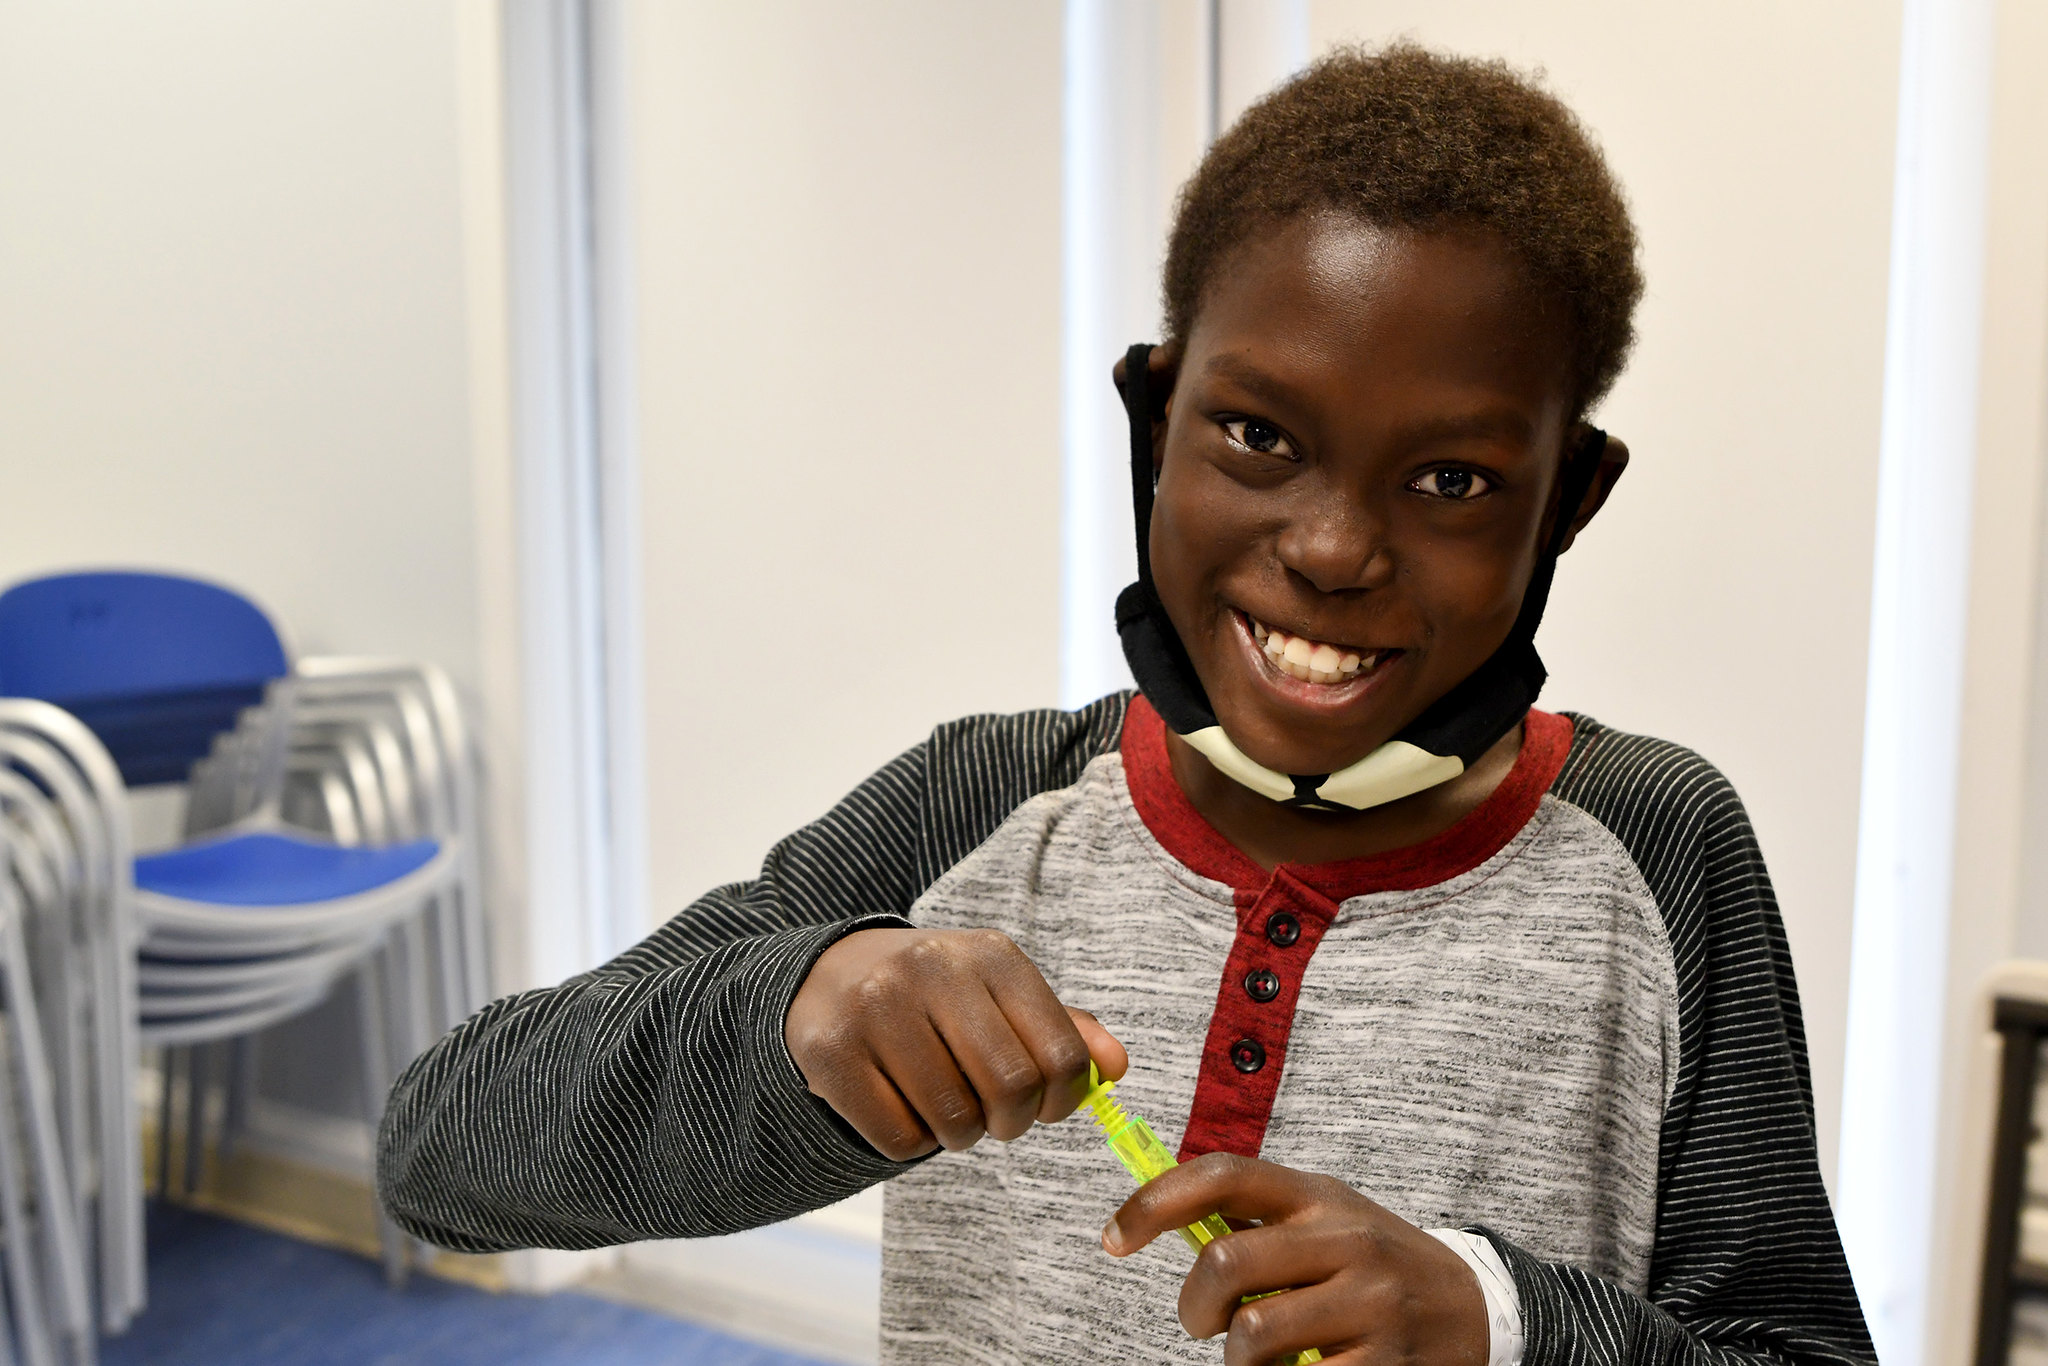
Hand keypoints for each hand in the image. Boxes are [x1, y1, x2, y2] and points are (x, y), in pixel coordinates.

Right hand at [785, 928, 1128, 1160]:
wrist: (828, 976)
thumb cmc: (934, 996)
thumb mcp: (999, 993)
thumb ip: (1062, 1029)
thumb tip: (1116, 1067)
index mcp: (991, 954)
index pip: (1063, 1056)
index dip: (1064, 1101)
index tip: (1044, 1105)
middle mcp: (933, 969)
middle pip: (1011, 1091)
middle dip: (1010, 1124)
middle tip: (993, 1117)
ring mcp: (876, 1007)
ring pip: (955, 1121)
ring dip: (959, 1135)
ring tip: (945, 1107)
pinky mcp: (831, 1051)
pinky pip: (900, 1140)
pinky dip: (911, 1142)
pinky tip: (902, 1105)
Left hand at [1101, 1152, 1487, 1364]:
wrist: (1477, 1308)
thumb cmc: (1376, 1264)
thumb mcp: (1326, 1220)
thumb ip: (1259, 1221)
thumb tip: (1163, 1220)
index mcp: (1317, 1195)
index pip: (1222, 1176)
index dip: (1154, 1202)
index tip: (1115, 1239)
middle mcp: (1345, 1239)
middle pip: (1225, 1262)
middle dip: (1193, 1307)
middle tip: (1204, 1323)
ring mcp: (1369, 1301)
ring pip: (1253, 1332)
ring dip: (1236, 1358)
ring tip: (1256, 1357)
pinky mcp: (1384, 1362)